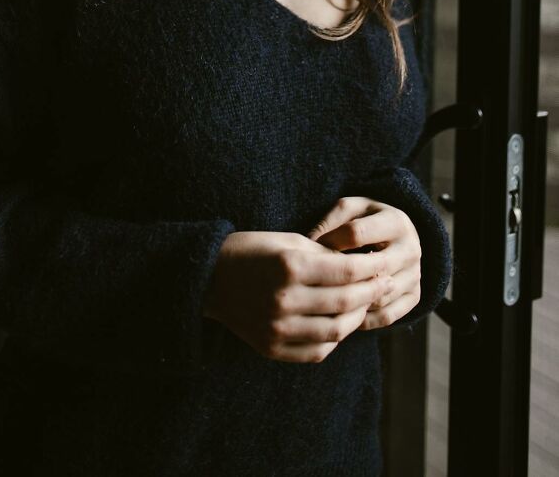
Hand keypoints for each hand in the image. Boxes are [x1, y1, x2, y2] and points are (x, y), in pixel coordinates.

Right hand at [202, 230, 394, 362]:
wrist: (208, 278)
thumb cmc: (251, 251)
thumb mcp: (288, 241)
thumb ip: (324, 254)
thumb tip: (362, 266)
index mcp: (289, 266)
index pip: (347, 272)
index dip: (371, 270)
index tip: (383, 265)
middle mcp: (284, 299)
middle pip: (345, 302)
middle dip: (371, 292)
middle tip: (383, 285)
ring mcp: (277, 328)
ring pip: (336, 330)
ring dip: (357, 318)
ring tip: (364, 305)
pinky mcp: (271, 347)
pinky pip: (317, 351)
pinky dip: (335, 339)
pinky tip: (341, 325)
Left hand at [307, 197, 421, 329]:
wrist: (397, 236)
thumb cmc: (365, 220)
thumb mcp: (350, 209)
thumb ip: (331, 221)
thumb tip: (310, 244)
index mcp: (395, 221)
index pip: (357, 233)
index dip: (329, 241)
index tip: (311, 248)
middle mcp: (411, 248)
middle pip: (372, 269)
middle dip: (340, 276)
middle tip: (315, 281)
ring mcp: (415, 275)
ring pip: (379, 297)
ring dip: (351, 302)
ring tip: (325, 299)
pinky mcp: (415, 296)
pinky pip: (387, 316)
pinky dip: (363, 320)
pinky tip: (341, 315)